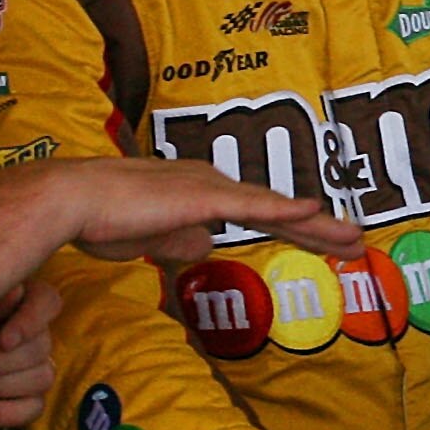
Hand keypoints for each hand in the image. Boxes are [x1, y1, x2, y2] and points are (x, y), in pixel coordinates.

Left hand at [0, 281, 59, 428]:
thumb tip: (16, 291)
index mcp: (16, 304)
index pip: (47, 303)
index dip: (31, 322)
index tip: (4, 340)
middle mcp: (29, 334)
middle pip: (41, 346)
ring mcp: (30, 368)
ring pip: (42, 377)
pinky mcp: (24, 399)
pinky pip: (34, 408)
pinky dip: (7, 412)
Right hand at [25, 157, 365, 268]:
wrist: (74, 202)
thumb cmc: (102, 221)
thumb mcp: (149, 241)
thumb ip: (179, 241)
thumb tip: (207, 244)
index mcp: (202, 194)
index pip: (259, 215)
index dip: (295, 228)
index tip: (326, 243)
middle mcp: (213, 184)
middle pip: (278, 210)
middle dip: (319, 229)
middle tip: (356, 242)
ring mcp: (211, 187)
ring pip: (276, 208)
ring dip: (317, 225)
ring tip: (354, 237)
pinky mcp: (203, 196)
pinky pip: (253, 205)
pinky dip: (286, 209)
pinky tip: (316, 211)